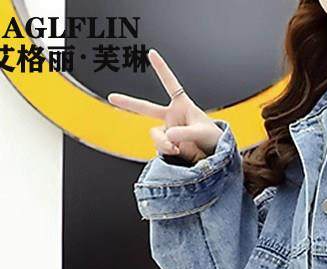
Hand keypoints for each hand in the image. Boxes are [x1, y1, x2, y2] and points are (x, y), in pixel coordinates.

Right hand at [107, 49, 222, 164]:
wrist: (215, 156)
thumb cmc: (213, 138)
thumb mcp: (202, 132)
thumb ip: (185, 133)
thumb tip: (168, 136)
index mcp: (182, 106)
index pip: (170, 84)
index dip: (161, 69)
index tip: (151, 53)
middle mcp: (171, 117)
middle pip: (146, 108)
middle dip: (128, 103)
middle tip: (111, 98)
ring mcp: (168, 132)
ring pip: (156, 135)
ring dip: (164, 142)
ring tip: (177, 148)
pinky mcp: (168, 146)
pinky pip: (160, 148)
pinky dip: (167, 150)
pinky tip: (177, 153)